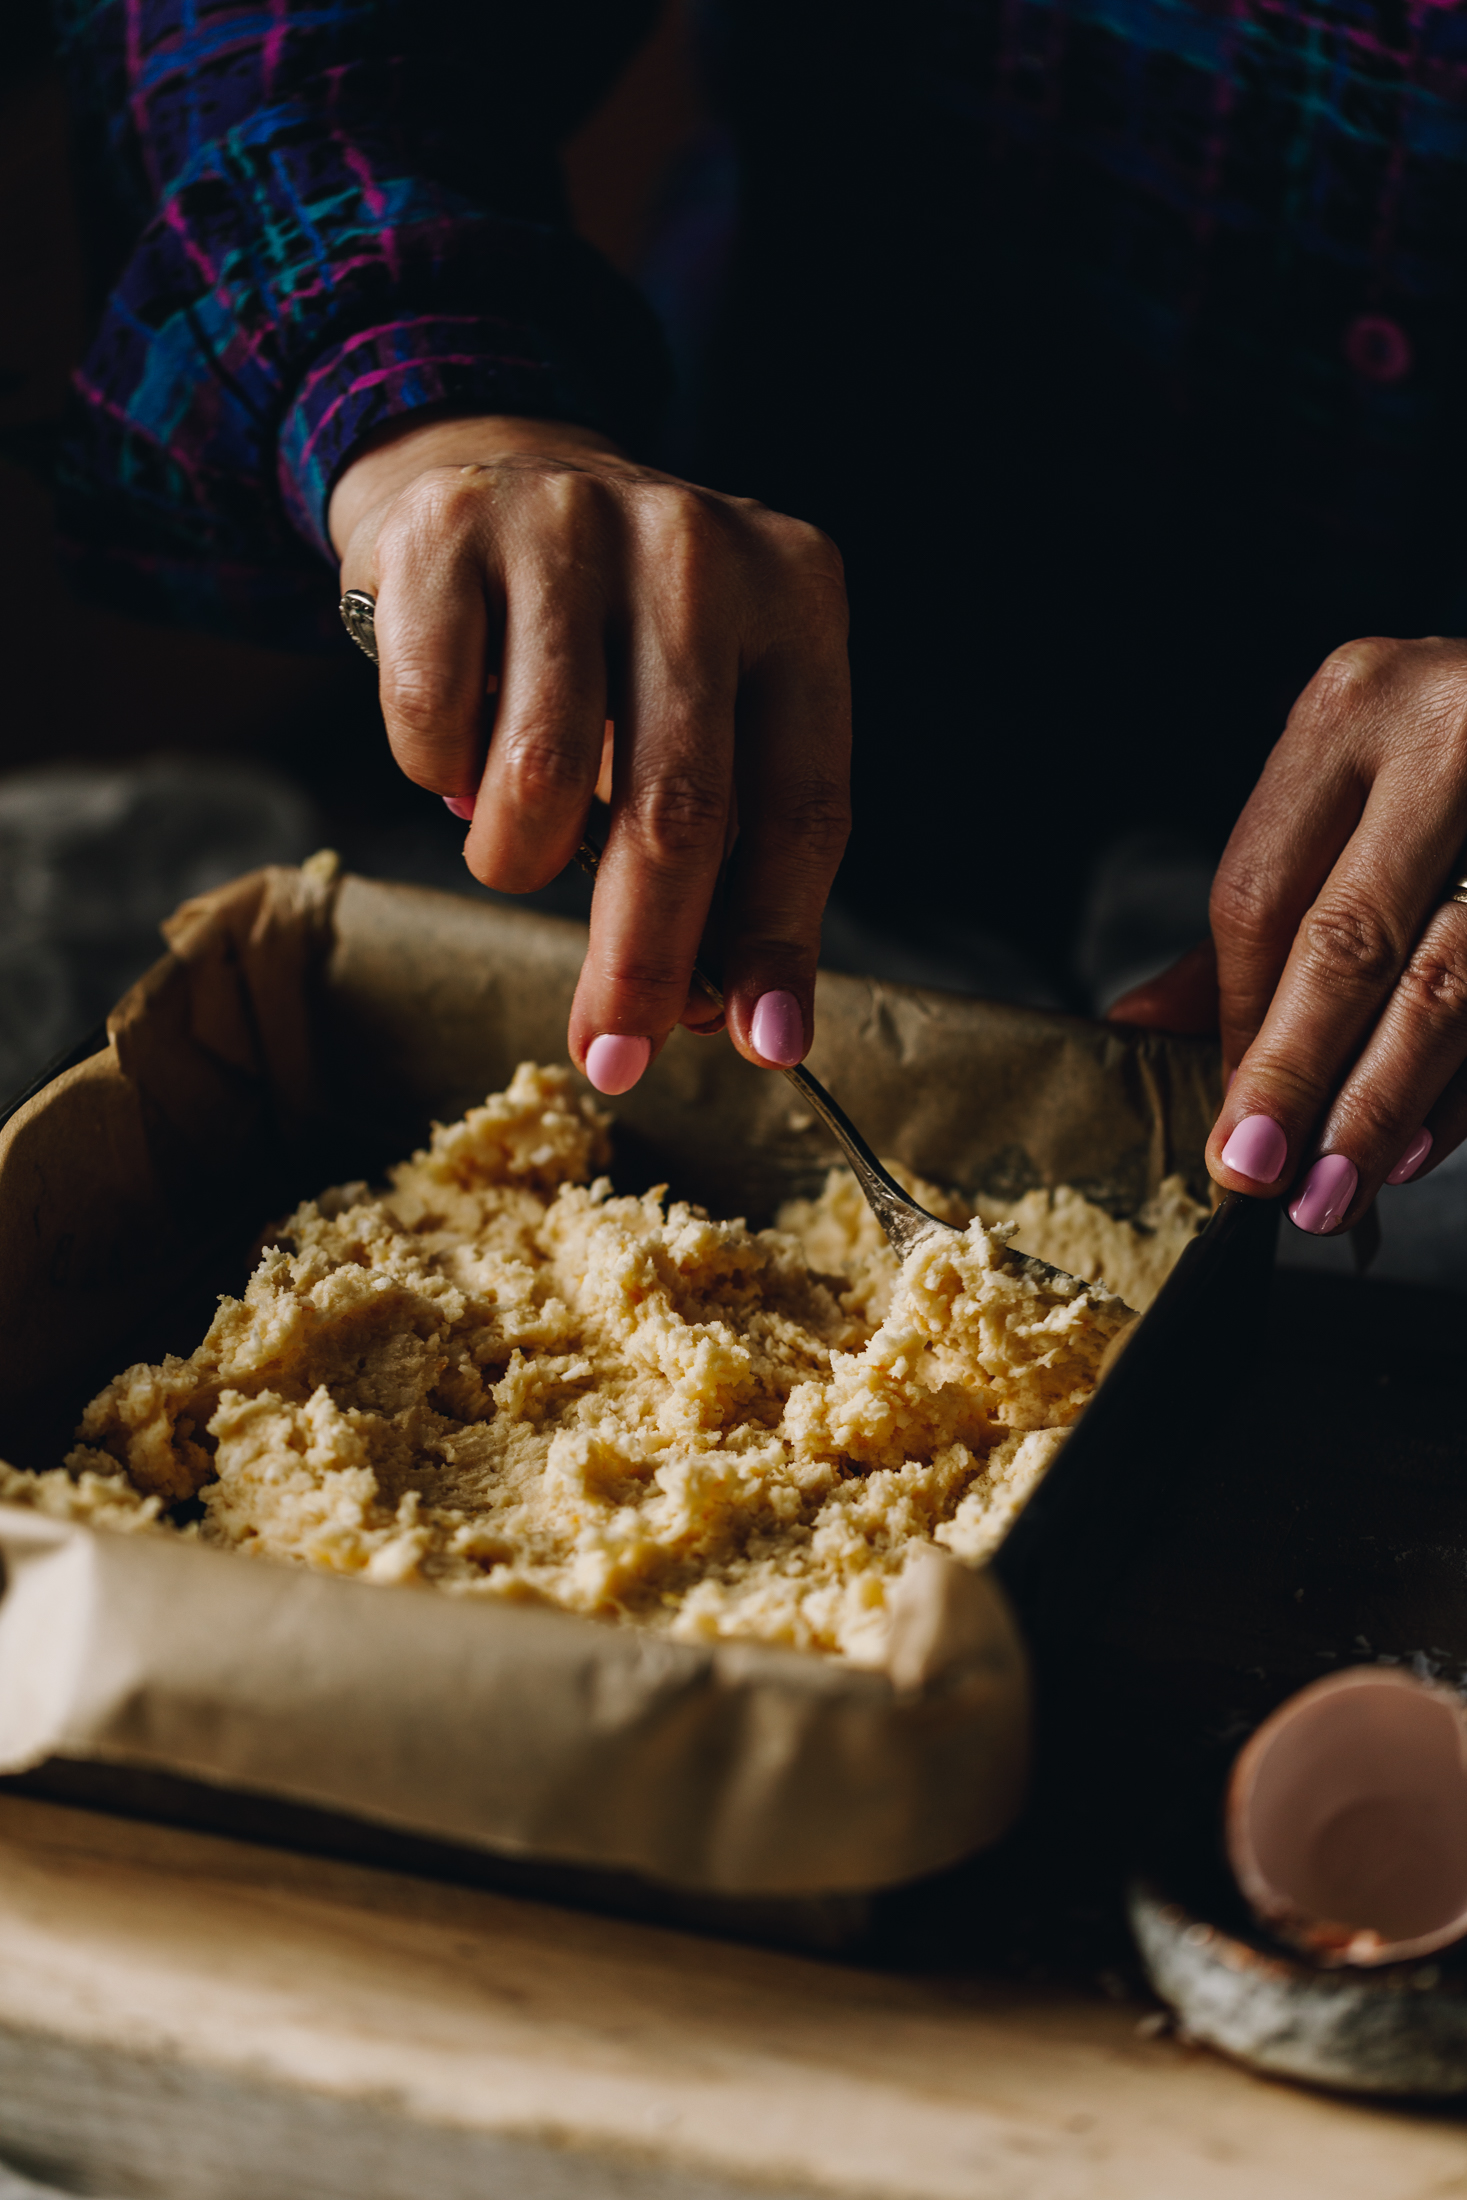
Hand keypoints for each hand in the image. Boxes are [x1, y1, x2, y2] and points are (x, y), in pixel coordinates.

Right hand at [329, 414, 850, 1092]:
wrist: (496, 466)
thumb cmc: (621, 636)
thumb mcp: (713, 709)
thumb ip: (734, 853)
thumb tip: (735, 1021)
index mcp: (796, 596)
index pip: (802, 801)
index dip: (777, 939)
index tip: (757, 1045)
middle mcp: (695, 550)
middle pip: (678, 808)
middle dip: (641, 957)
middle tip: (613, 1055)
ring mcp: (567, 526)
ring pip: (540, 781)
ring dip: (516, 859)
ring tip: (515, 842)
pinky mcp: (445, 533)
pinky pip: (432, 729)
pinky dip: (437, 777)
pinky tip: (458, 745)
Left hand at [1111, 638, 1466, 1233]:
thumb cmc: (1447, 753)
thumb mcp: (1342, 788)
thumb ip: (1252, 909)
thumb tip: (1140, 1027)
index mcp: (1352, 712)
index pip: (1262, 893)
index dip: (1241, 1023)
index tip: (1229, 1118)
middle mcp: (1447, 739)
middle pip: (1349, 941)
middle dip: (1298, 1075)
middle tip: (1260, 1174)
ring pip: (1451, 981)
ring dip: (1389, 1103)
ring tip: (1338, 1186)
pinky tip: (1423, 1144)